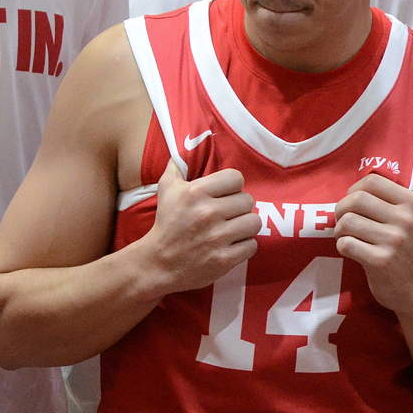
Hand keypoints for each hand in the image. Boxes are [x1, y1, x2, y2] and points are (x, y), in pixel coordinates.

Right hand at [140, 160, 260, 294]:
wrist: (158, 263)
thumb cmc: (165, 224)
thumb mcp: (166, 191)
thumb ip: (176, 168)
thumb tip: (183, 149)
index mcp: (195, 193)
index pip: (236, 178)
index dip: (232, 187)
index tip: (225, 196)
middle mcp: (208, 213)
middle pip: (247, 200)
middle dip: (239, 208)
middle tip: (228, 215)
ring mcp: (217, 238)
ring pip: (254, 223)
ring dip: (245, 226)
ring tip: (234, 229)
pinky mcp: (223, 259)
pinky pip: (251, 246)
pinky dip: (244, 246)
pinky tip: (232, 246)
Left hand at [334, 174, 412, 313]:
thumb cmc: (406, 251)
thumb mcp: (410, 220)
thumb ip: (388, 201)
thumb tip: (352, 188)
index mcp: (411, 203)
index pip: (371, 181)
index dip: (353, 190)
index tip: (352, 205)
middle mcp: (405, 219)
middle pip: (355, 199)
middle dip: (341, 210)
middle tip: (344, 223)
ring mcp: (393, 240)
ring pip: (347, 222)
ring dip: (340, 231)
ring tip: (348, 238)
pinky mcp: (380, 261)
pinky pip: (345, 244)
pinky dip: (342, 247)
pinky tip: (352, 252)